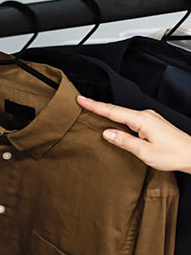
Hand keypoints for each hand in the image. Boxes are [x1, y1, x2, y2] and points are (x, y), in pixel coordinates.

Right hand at [76, 95, 190, 173]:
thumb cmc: (173, 154)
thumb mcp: (144, 151)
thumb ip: (124, 141)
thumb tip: (107, 133)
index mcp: (142, 120)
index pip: (112, 110)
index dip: (94, 105)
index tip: (81, 99)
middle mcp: (145, 115)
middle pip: (115, 109)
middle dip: (97, 106)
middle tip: (81, 103)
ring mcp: (148, 118)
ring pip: (122, 114)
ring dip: (106, 113)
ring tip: (91, 112)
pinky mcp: (150, 123)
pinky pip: (129, 119)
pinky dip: (117, 119)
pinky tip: (111, 122)